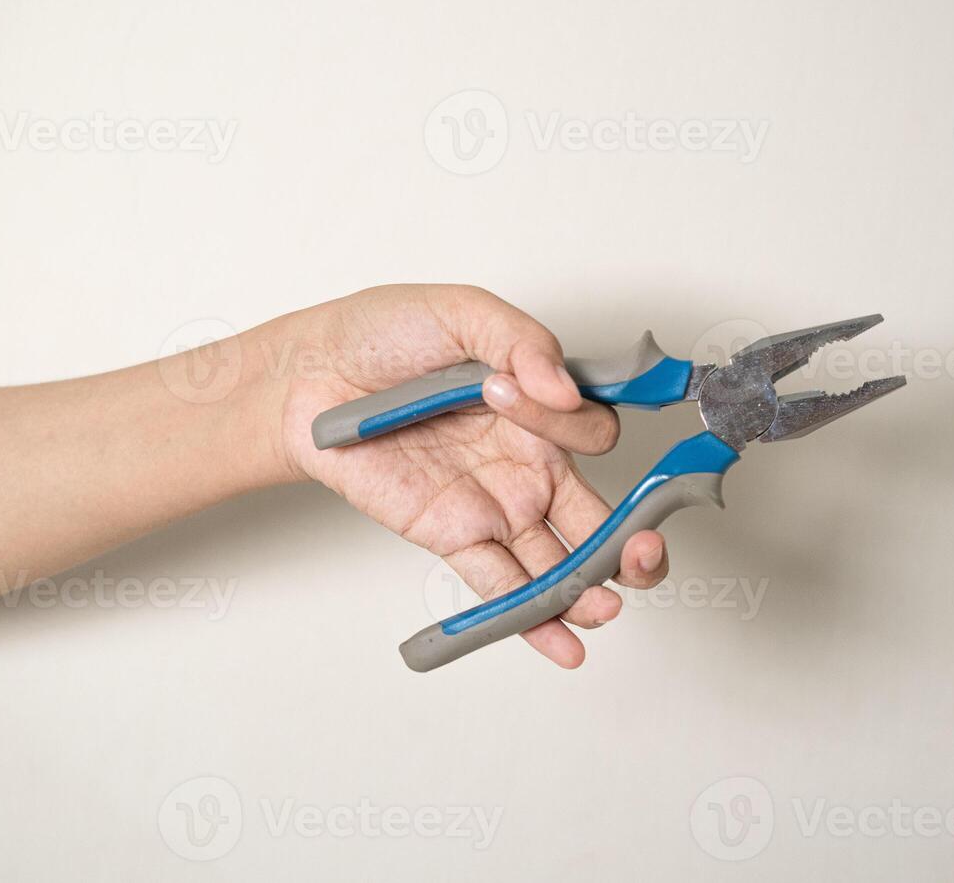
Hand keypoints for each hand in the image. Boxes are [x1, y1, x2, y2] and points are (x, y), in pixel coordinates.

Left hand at [262, 285, 669, 668]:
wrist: (310, 375)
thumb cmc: (382, 334)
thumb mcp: (462, 312)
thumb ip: (522, 342)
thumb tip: (560, 388)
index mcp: (539, 409)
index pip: (592, 432)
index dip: (570, 421)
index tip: (523, 392)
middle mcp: (525, 463)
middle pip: (601, 517)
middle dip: (633, 545)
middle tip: (643, 555)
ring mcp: (492, 504)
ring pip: (557, 561)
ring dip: (587, 592)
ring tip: (604, 609)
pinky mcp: (452, 535)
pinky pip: (501, 584)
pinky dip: (533, 618)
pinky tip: (566, 642)